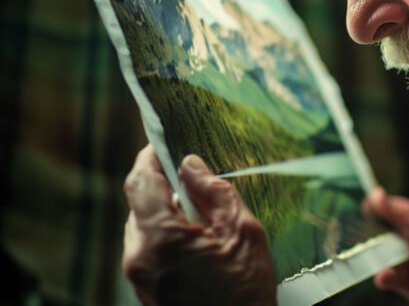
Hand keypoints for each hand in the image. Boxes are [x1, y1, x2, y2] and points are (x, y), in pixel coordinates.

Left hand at [122, 145, 275, 304]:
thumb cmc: (245, 291)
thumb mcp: (242, 232)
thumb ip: (213, 192)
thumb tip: (191, 165)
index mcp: (161, 238)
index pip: (141, 181)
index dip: (150, 156)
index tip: (162, 142)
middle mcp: (139, 256)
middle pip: (138, 202)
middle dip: (160, 183)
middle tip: (188, 172)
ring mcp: (139, 275)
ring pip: (142, 224)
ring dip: (163, 208)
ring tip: (197, 207)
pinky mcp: (145, 288)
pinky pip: (147, 247)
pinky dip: (164, 231)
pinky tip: (194, 234)